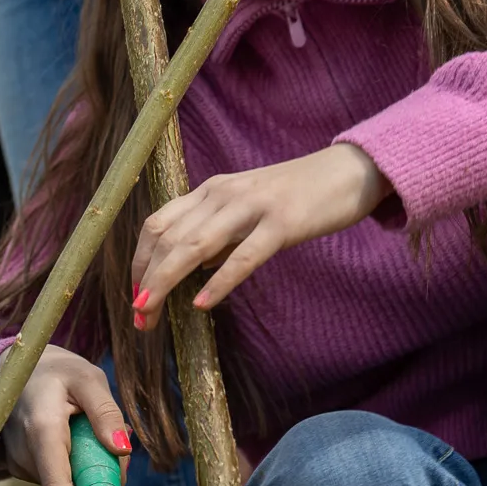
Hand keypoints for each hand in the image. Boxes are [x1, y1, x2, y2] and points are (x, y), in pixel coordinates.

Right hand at [0, 343, 130, 485]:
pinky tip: (74, 437)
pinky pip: (57, 477)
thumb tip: (123, 450)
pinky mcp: (21, 465)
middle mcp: (24, 453)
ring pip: (66, 484)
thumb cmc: (58, 371)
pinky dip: (74, 465)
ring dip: (88, 469)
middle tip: (117, 446)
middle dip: (100, 479)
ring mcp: (19, 461)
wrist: (19, 367)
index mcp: (42, 431)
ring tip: (90, 430)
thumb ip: (107, 413)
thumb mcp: (89, 380)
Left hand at [131, 144, 389, 330]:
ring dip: (166, 282)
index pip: (157, 225)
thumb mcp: (246, 209)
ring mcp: (251, 207)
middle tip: (139, 315)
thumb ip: (217, 235)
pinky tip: (203, 305)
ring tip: (151, 311)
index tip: (135, 293)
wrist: (351, 170)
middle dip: (147, 279)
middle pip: (168, 239)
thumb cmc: (297, 195)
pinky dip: (219, 282)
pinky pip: (244, 256)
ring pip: (194, 246)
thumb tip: (191, 269)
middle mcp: (222, 194)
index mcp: (209, 190)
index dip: (140, 261)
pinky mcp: (282, 222)